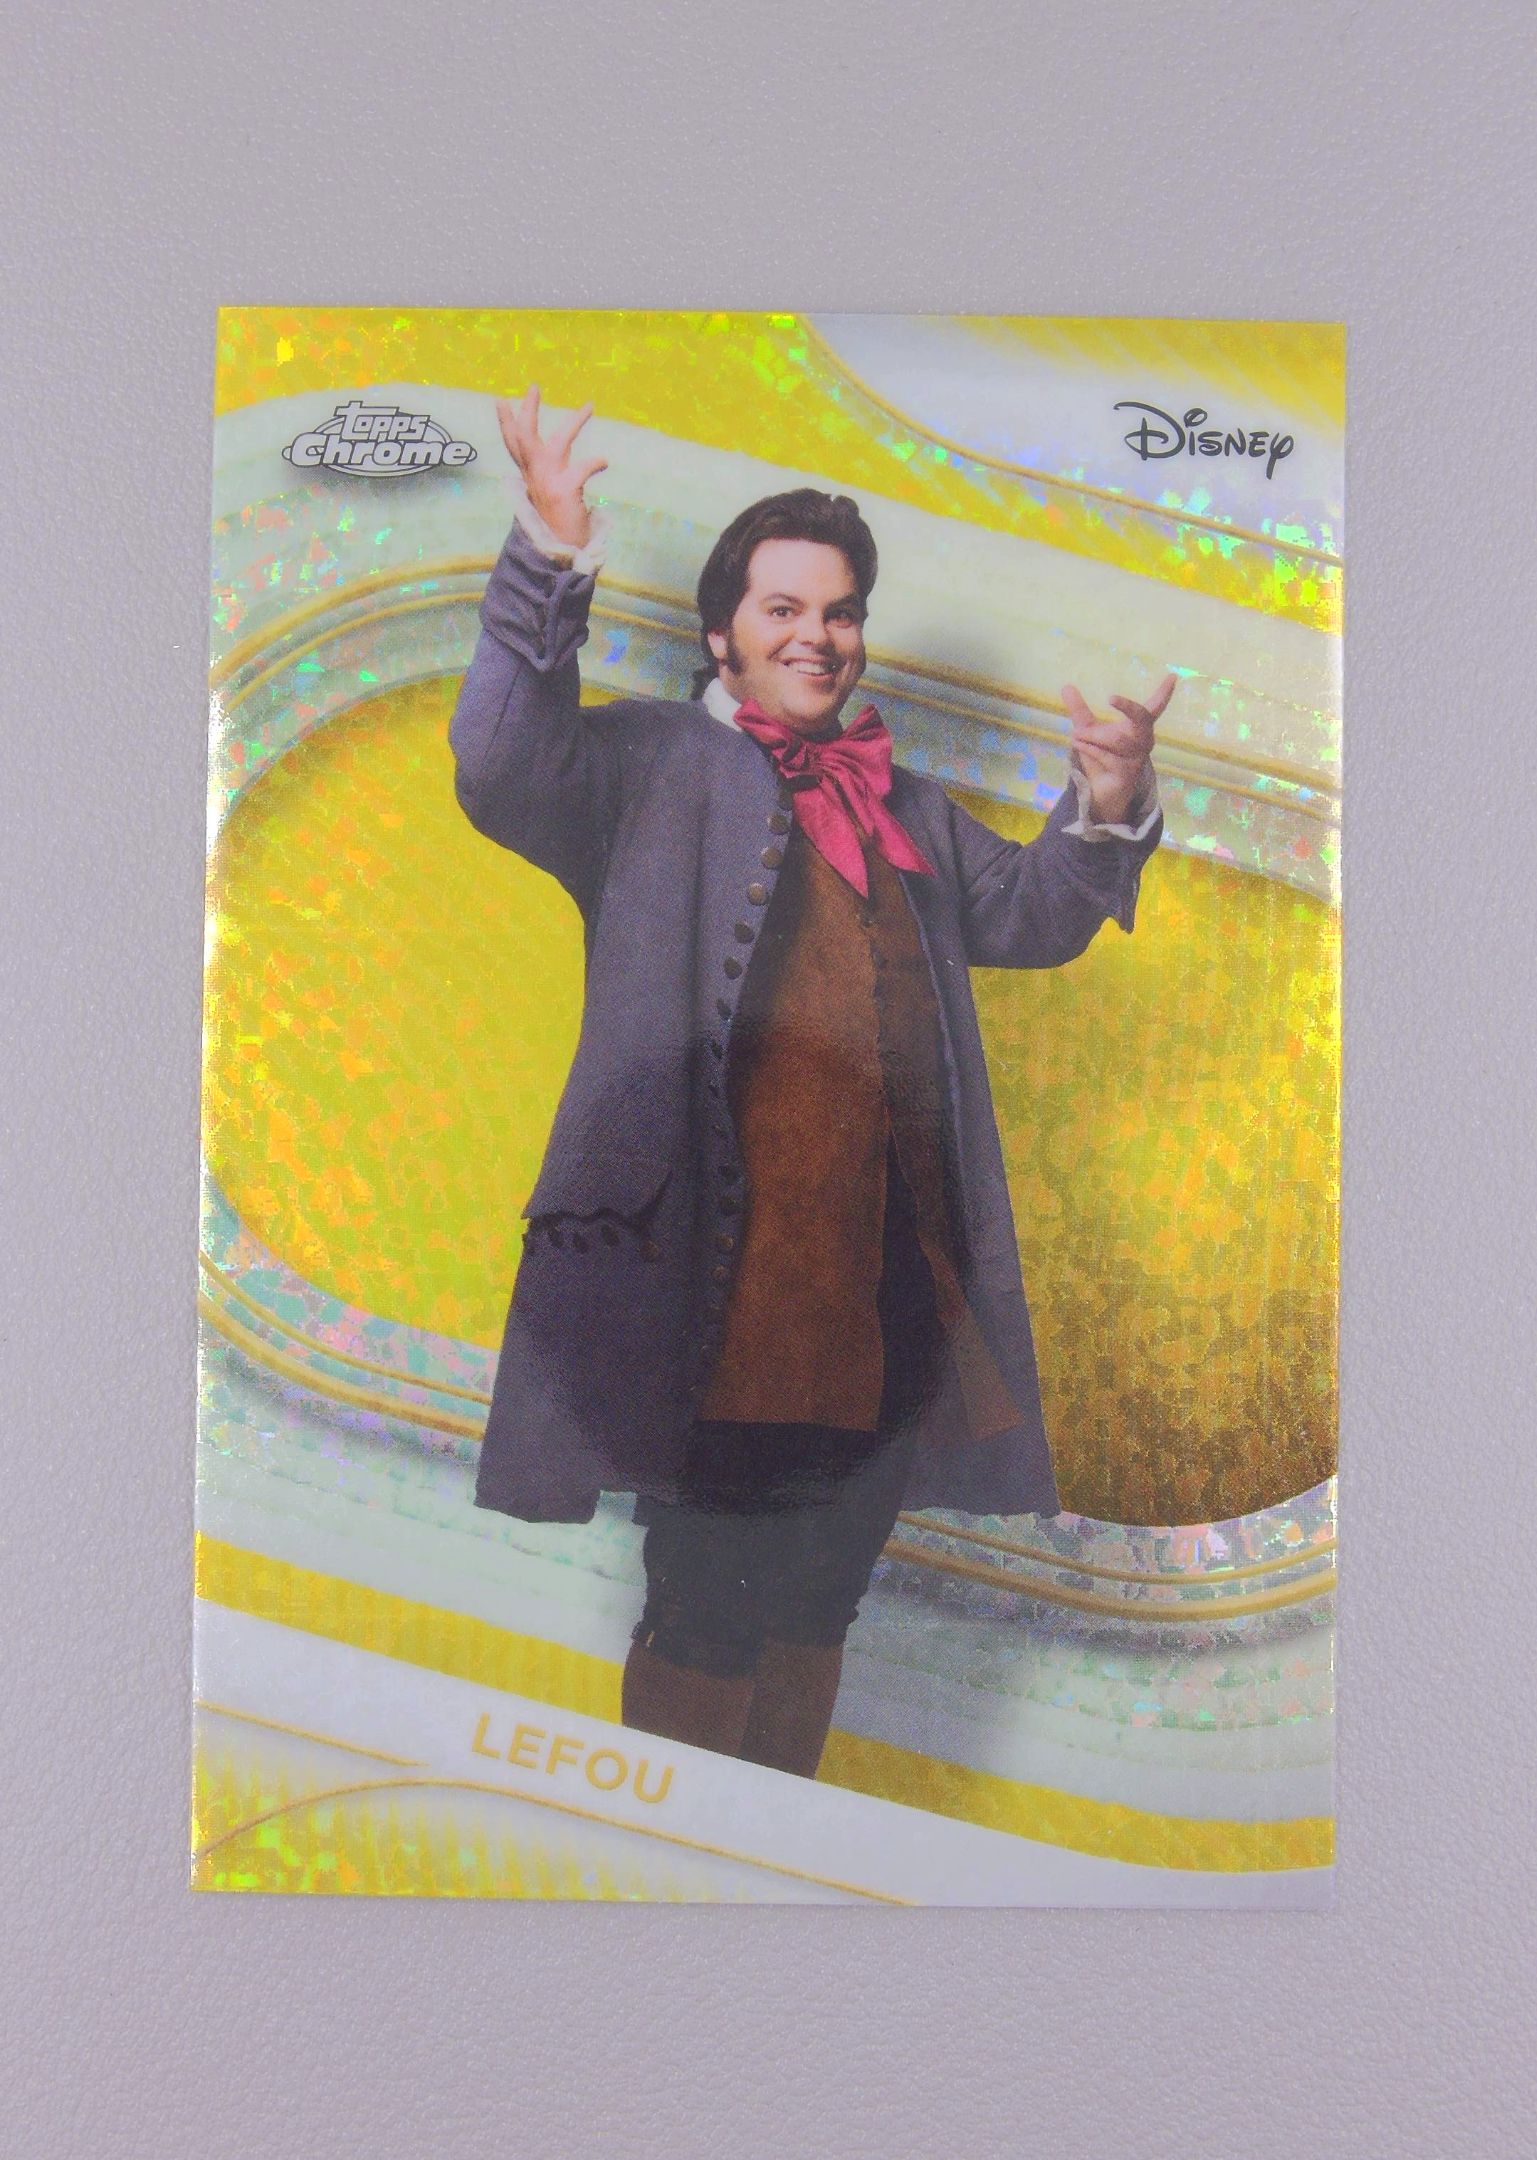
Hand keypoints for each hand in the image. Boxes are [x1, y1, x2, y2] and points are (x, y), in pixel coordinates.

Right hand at [495, 385, 608, 549]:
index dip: (506, 423)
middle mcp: (535, 477)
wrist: (560, 554)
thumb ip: (547, 476)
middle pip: (525, 437)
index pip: (513, 445)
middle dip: (528, 411)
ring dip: (574, 423)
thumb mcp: (547, 495)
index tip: (501, 401)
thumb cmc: (558, 523)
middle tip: (533, 387)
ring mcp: (549, 484)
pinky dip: (595, 463)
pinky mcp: (565, 493)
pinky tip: (605, 461)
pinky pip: (582, 469)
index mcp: (530, 476)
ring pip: (558, 444)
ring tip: (589, 406)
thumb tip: (555, 458)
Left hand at [1061, 673, 1175, 824]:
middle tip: (1110, 697)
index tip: (1172, 676)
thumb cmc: (1099, 757)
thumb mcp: (1087, 730)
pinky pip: (1109, 757)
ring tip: (1076, 734)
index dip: (1164, 693)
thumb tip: (1066, 686)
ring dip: (1094, 736)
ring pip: (1117, 739)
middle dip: (1128, 707)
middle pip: (1142, 718)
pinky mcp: (1127, 773)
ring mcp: (1137, 757)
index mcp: (1138, 727)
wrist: (1098, 790)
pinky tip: (1077, 742)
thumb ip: (1079, 710)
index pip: (1155, 707)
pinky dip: (1090, 748)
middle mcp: (1143, 740)